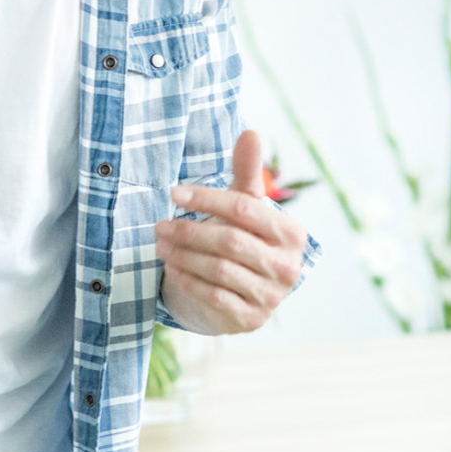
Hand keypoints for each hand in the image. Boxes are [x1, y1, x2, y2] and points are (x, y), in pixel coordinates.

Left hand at [155, 131, 309, 334]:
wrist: (244, 291)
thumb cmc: (243, 237)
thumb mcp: (245, 205)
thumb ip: (247, 171)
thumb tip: (250, 132)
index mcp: (292, 234)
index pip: (244, 209)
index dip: (207, 199)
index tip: (174, 193)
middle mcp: (288, 267)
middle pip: (229, 241)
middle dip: (188, 231)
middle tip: (158, 226)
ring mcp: (272, 296)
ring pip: (218, 269)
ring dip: (182, 255)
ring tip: (160, 245)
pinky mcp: (251, 319)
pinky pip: (213, 296)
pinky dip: (188, 280)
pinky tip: (172, 268)